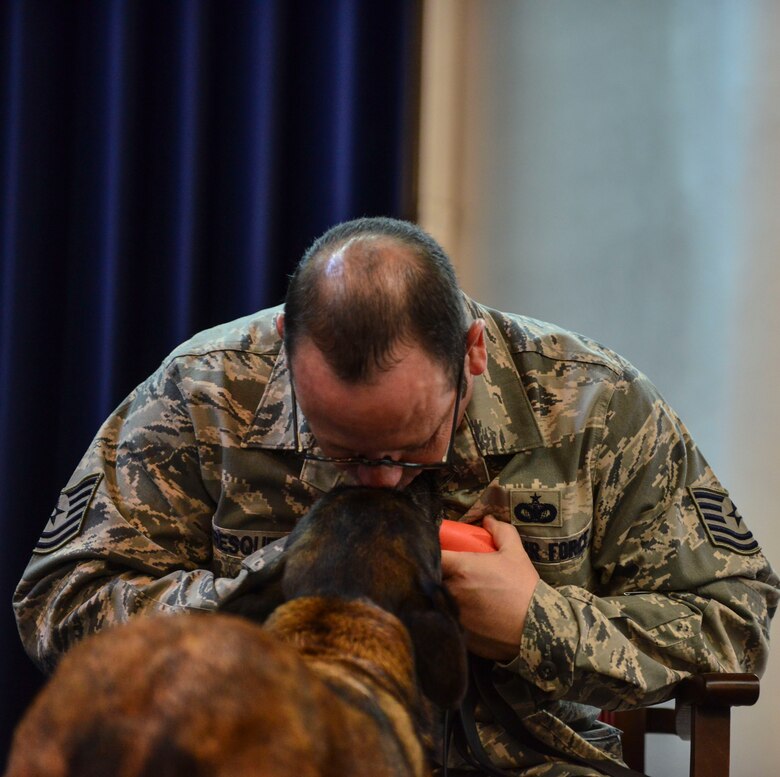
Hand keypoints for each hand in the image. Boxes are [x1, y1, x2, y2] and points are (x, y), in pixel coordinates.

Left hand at [441, 516, 539, 661]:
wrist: (535, 626)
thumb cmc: (523, 587)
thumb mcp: (515, 553)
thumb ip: (501, 532)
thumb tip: (488, 520)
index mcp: (460, 567)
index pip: (432, 555)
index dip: (432, 553)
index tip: (441, 554)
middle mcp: (450, 590)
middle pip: (431, 578)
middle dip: (438, 574)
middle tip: (451, 573)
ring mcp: (451, 612)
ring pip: (436, 599)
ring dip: (443, 594)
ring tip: (461, 594)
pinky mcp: (455, 631)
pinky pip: (445, 618)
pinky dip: (450, 614)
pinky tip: (467, 613)